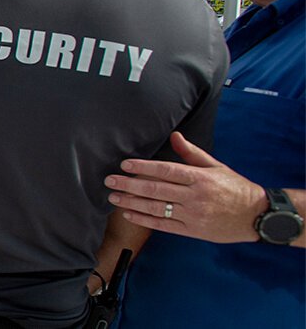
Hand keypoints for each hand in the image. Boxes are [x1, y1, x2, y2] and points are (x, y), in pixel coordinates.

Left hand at [106, 132, 267, 243]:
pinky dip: (144, 220)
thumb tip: (174, 136)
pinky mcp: (192, 231)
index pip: (166, 170)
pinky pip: (163, 225)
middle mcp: (195, 196)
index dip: (143, 167)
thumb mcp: (216, 166)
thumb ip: (192, 152)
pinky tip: (129, 214)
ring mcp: (193, 215)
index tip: (124, 165)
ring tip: (113, 197)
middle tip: (110, 181)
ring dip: (131, 203)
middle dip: (129, 185)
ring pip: (156, 208)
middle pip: (156, 189)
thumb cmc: (235, 188)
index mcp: (200, 178)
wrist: (256, 216)